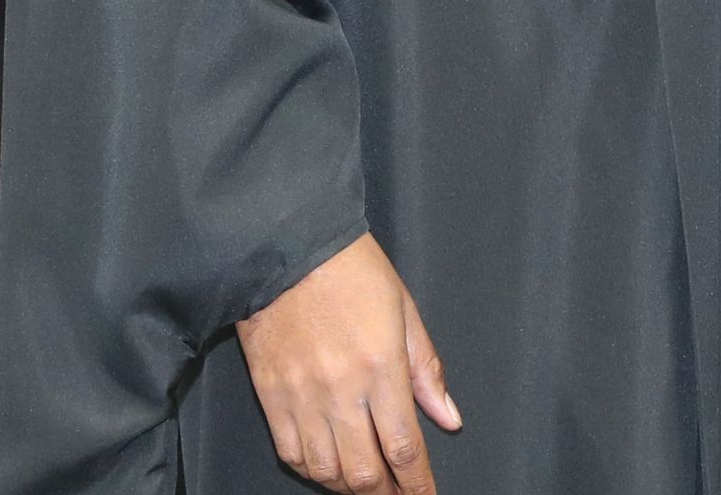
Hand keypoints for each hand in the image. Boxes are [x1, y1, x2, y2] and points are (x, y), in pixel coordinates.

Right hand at [236, 233, 460, 492]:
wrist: (285, 251)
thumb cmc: (351, 272)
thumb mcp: (405, 311)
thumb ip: (426, 371)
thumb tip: (449, 418)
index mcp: (381, 368)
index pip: (404, 448)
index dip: (417, 484)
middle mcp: (341, 392)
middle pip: (365, 472)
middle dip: (388, 492)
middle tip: (400, 493)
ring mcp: (302, 399)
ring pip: (327, 472)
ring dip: (350, 486)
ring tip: (367, 483)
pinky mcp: (271, 399)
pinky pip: (291, 454)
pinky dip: (312, 471)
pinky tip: (328, 467)